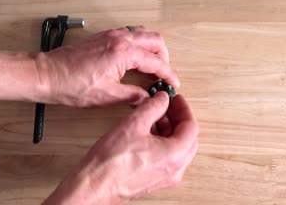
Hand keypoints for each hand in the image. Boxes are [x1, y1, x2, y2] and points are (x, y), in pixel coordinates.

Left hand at [35, 26, 179, 106]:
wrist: (47, 75)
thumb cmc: (72, 86)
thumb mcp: (107, 96)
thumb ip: (133, 96)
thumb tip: (147, 98)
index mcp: (123, 53)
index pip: (156, 62)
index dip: (168, 74)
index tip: (174, 84)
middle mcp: (119, 39)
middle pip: (154, 40)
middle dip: (163, 57)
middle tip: (163, 74)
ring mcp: (110, 35)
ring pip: (142, 33)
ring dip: (151, 48)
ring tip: (151, 66)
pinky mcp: (102, 36)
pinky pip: (129, 33)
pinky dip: (138, 43)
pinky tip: (134, 58)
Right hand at [43, 93, 198, 204]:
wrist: (94, 186)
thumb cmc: (110, 162)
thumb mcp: (134, 124)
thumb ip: (153, 107)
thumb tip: (162, 99)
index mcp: (175, 155)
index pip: (191, 126)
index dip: (184, 108)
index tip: (176, 99)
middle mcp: (175, 169)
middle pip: (188, 138)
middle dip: (178, 119)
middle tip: (167, 105)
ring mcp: (166, 177)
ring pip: (178, 148)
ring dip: (169, 129)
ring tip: (154, 115)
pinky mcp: (155, 180)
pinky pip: (168, 157)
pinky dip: (163, 142)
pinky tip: (148, 130)